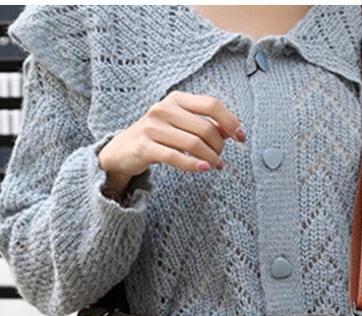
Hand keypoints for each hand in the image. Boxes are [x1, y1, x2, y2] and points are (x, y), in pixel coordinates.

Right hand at [97, 90, 245, 199]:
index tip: (241, 137)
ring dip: (210, 158)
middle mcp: (164, 109)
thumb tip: (231, 131)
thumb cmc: (156, 137)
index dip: (230, 121)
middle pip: (205, 127)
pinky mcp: (145, 147)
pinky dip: (193, 165)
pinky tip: (204, 169)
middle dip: (219, 145)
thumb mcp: (179, 125)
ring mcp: (152, 128)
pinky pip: (175, 157)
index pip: (212, 105)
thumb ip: (203, 124)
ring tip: (215, 166)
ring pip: (193, 143)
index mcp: (176, 99)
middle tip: (220, 157)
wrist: (121, 151)